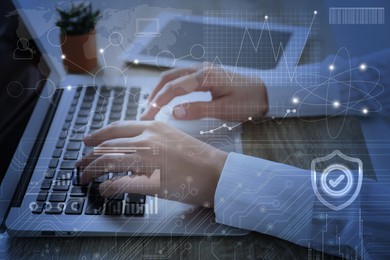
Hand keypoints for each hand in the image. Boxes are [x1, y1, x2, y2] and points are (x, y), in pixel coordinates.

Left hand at [77, 121, 227, 206]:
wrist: (215, 171)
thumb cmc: (197, 157)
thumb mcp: (172, 137)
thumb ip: (150, 138)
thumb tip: (129, 148)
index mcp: (152, 127)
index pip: (116, 128)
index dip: (97, 135)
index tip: (87, 141)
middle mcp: (146, 139)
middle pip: (107, 145)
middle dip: (88, 156)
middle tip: (79, 164)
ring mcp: (146, 159)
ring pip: (107, 162)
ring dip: (91, 171)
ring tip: (84, 178)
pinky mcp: (148, 181)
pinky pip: (119, 183)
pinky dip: (107, 188)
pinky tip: (104, 191)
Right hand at [141, 63, 268, 120]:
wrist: (266, 92)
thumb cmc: (249, 101)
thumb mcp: (224, 110)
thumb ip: (198, 110)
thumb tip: (174, 112)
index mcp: (204, 76)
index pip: (173, 87)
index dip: (157, 101)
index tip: (147, 115)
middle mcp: (201, 69)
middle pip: (168, 78)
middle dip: (154, 94)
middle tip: (145, 111)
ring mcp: (203, 70)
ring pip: (173, 75)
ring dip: (160, 89)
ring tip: (151, 105)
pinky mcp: (206, 74)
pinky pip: (182, 77)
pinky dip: (170, 87)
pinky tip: (167, 97)